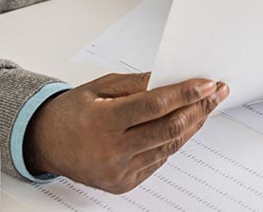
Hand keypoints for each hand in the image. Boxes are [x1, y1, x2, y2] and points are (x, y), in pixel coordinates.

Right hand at [26, 72, 226, 193]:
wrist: (45, 144)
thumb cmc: (71, 112)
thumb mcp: (99, 87)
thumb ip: (136, 83)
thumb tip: (170, 78)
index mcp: (104, 121)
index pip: (155, 106)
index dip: (186, 93)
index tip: (207, 82)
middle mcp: (113, 150)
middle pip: (169, 128)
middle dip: (199, 108)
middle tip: (216, 92)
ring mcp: (120, 171)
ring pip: (169, 146)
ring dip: (192, 125)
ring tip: (206, 107)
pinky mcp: (124, 183)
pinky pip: (158, 160)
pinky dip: (174, 141)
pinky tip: (185, 125)